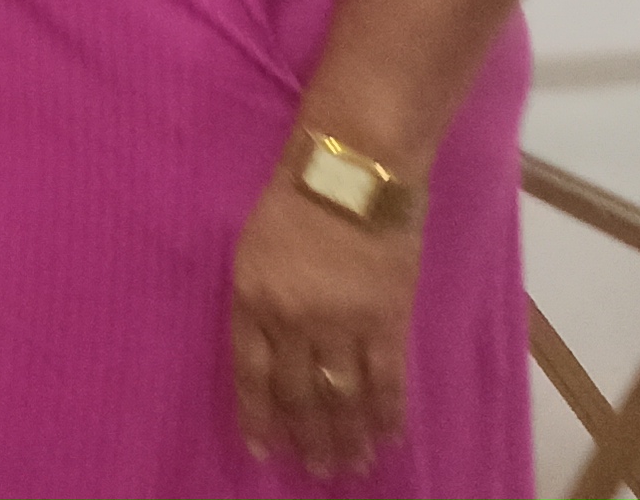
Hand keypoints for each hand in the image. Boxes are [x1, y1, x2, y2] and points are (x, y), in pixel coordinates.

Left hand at [230, 149, 423, 478]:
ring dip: (348, 437)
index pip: (250, 374)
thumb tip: (271, 348)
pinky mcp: (386, 318)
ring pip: (343, 397)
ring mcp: (341, 322)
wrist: (353, 169)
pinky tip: (389, 437)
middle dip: (308, 438)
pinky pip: (386, 378)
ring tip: (352, 467)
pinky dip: (388, 412)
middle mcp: (292, 320)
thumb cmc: (295, 197)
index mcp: (251, 299)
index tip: (264, 450)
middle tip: (318, 471)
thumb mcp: (253, 247)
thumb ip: (260, 299)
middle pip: (298, 394)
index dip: (258, 417)